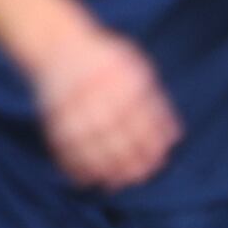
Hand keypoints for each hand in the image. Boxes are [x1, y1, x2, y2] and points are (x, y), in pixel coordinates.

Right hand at [24, 19, 177, 191]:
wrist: (58, 43)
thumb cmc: (104, 59)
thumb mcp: (136, 68)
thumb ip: (155, 101)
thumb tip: (174, 136)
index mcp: (125, 79)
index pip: (142, 117)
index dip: (150, 143)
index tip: (157, 162)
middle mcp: (100, 90)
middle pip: (117, 131)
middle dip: (129, 158)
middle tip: (138, 177)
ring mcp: (75, 100)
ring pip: (90, 140)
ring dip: (103, 166)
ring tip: (115, 183)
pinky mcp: (53, 111)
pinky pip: (63, 141)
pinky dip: (72, 161)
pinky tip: (84, 177)